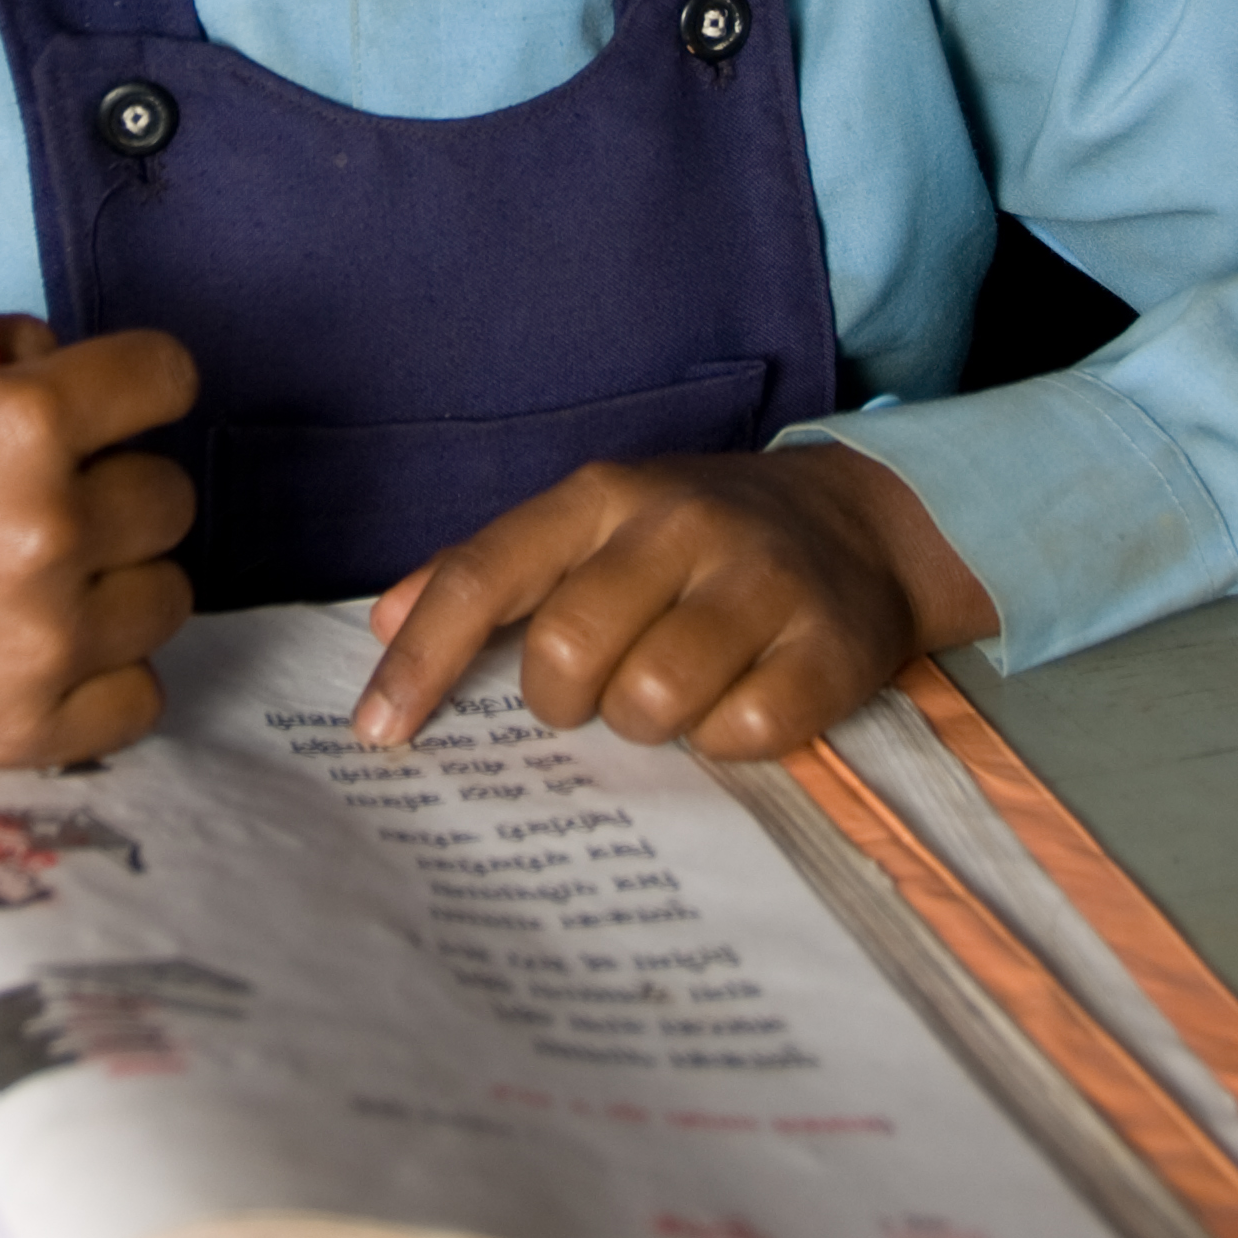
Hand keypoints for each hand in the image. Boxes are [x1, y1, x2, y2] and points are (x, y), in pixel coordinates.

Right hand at [0, 317, 198, 769]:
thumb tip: (74, 366)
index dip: (141, 383)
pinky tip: (48, 647)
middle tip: (41, 498)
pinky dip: (108, 671)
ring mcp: (48, 641)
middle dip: (116, 481)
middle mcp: (52, 530)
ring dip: (119, 578)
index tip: (113, 404)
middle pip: (170, 494)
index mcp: (23, 423)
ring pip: (168, 594)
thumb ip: (3, 342)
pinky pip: (142, 693)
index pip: (167, 377)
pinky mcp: (30, 729)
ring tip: (40, 578)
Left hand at [352, 441, 997, 760]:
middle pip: (566, 652)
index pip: (486, 576)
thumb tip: (381, 623)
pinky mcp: (829, 645)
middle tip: (594, 692)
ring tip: (670, 694)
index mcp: (603, 495)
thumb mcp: (593, 525)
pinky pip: (742, 734)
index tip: (378, 735)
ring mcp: (759, 582)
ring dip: (646, 724)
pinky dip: (725, 742)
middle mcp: (678, 525)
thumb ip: (491, 571)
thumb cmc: (696, 540)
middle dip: (562, 699)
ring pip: (651, 701)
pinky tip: (738, 705)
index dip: (423, 661)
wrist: (859, 520)